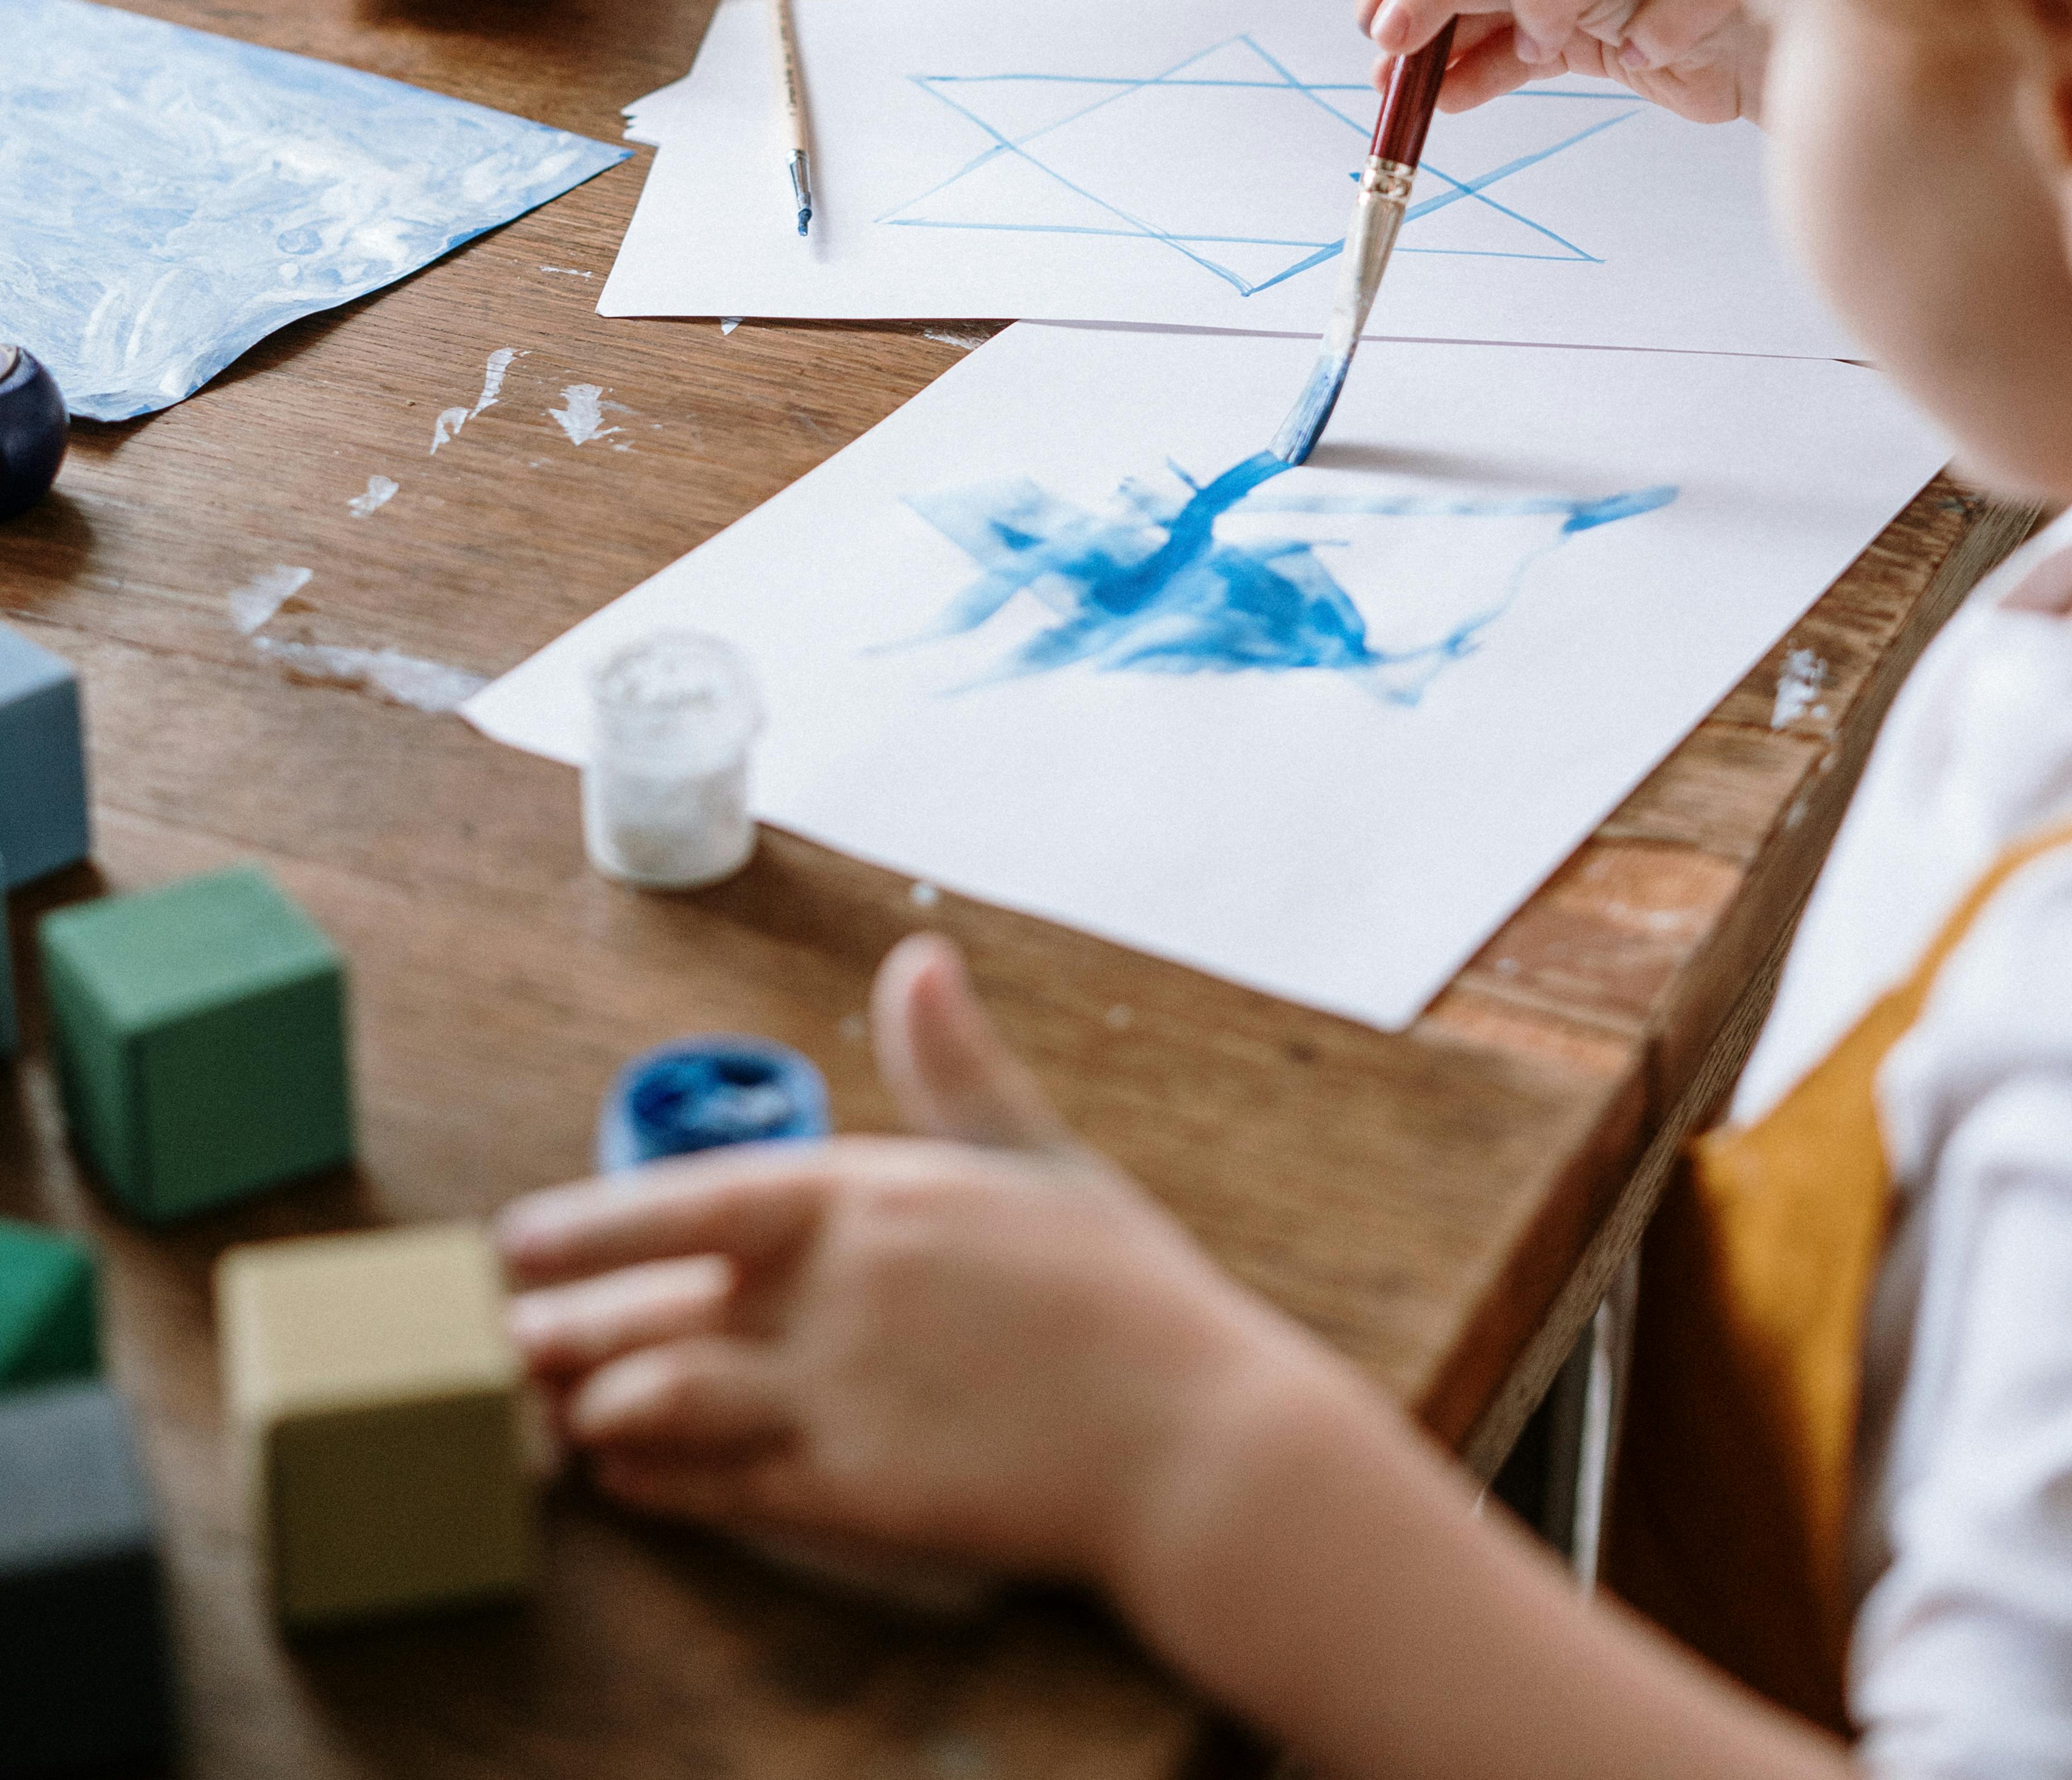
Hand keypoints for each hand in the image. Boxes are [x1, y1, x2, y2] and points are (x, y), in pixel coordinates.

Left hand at [498, 938, 1331, 1591]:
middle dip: (563, 1323)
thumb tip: (921, 956)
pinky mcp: (854, 1497)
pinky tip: (620, 1476)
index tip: (519, 1236)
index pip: (692, 1202)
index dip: (592, 1224)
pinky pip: (716, 1488)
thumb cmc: (1125, 1295)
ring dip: (589, 1404)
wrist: (1193, 1439)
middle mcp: (834, 1292)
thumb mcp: (1040, 1155)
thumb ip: (959, 1064)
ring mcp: (836, 1398)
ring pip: (660, 1401)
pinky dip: (654, 1482)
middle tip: (495, 1335)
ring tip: (538, 1407)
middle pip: (653, 1306)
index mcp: (874, 1198)